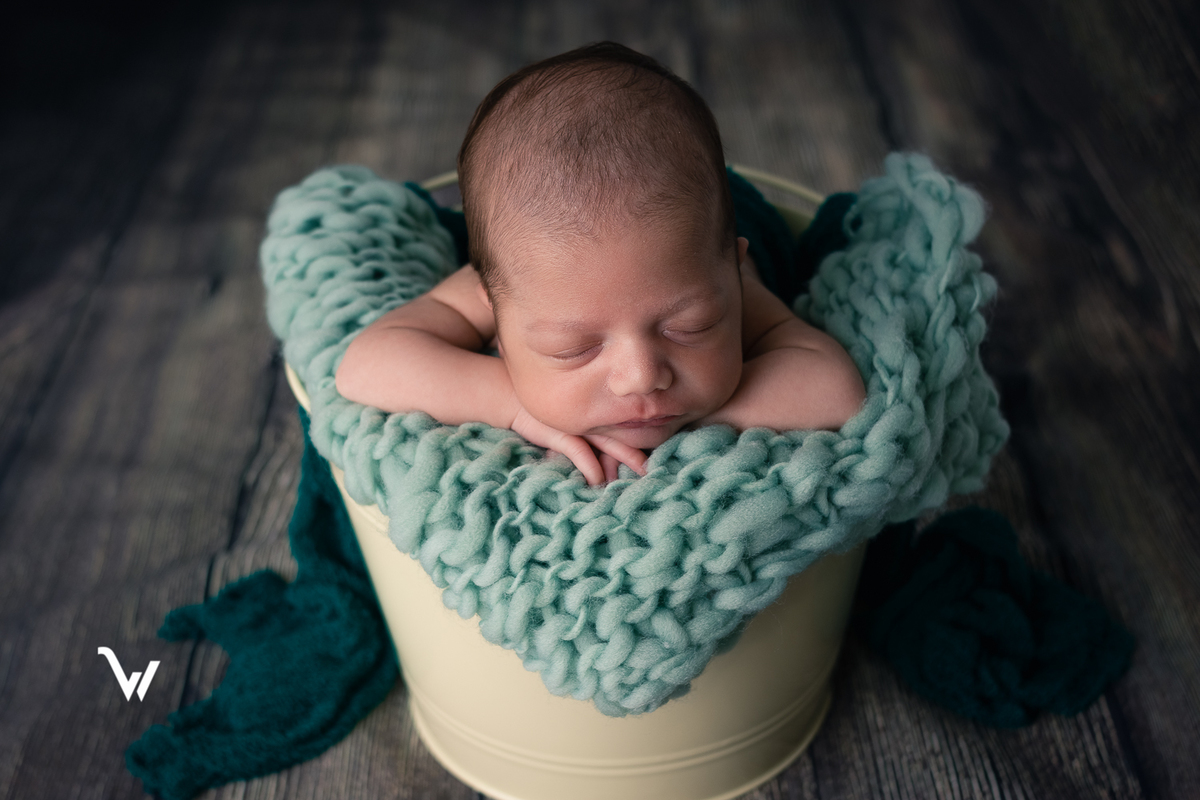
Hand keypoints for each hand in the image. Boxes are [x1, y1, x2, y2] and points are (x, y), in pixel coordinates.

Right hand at [510, 404, 647, 486]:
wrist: (511, 399)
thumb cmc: (541, 418)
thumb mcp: (565, 433)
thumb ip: (582, 449)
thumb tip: (599, 478)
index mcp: (595, 421)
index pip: (623, 434)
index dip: (640, 447)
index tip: (658, 463)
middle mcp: (591, 422)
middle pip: (623, 439)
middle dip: (641, 455)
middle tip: (659, 472)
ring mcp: (578, 426)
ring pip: (609, 443)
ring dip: (624, 459)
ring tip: (642, 473)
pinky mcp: (560, 432)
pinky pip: (578, 450)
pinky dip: (589, 466)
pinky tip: (598, 480)